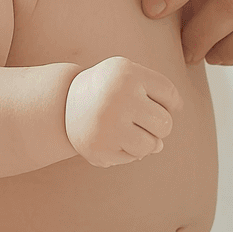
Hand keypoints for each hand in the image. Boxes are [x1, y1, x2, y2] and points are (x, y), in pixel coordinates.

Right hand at [63, 56, 180, 166]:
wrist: (63, 102)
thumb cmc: (108, 89)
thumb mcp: (129, 77)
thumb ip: (156, 102)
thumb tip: (158, 146)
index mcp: (127, 74)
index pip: (169, 95)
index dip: (169, 103)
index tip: (157, 103)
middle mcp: (117, 97)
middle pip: (165, 123)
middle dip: (157, 125)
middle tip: (137, 118)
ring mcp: (107, 125)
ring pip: (152, 145)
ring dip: (145, 141)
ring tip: (127, 129)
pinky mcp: (99, 149)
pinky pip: (133, 157)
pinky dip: (127, 150)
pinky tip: (112, 138)